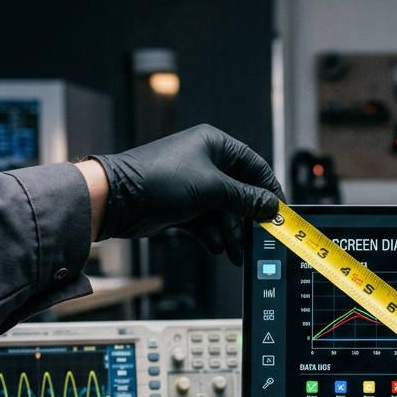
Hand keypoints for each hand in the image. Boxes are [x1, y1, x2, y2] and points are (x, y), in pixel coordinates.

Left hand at [92, 125, 283, 265]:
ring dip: (231, 233)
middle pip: (241, 193)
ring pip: (225, 212)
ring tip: (234, 250)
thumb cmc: (156, 180)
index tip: (279, 211)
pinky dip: (214, 235)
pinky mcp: (183, 206)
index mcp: (214, 145)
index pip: (254, 166)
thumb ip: (246, 198)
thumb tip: (270, 205)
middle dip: (248, 219)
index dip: (269, 189)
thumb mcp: (211, 189)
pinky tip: (216, 246)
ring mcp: (194, 185)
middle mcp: (205, 162)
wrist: (117, 200)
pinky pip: (208, 222)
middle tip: (257, 237)